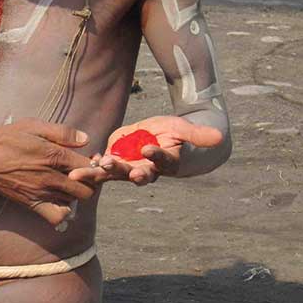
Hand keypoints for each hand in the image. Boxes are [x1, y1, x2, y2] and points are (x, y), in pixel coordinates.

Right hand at [0, 118, 109, 226]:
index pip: (89, 165)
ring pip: (75, 201)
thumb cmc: (5, 139)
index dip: (94, 163)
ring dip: (76, 193)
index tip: (90, 160)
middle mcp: (51, 176)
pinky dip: (63, 211)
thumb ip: (62, 132)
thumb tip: (86, 138)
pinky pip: (57, 216)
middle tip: (82, 174)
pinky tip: (59, 200)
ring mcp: (42, 192)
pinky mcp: (33, 204)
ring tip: (69, 183)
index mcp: (54, 155)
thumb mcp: (32, 126)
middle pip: (87, 187)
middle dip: (89, 181)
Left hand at [70, 116, 224, 186]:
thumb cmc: (178, 135)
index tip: (149, 150)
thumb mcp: (187, 130)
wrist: (166, 138)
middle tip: (106, 166)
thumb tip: (221, 137)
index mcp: (164, 162)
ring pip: (112, 171)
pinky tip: (80, 164)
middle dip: (119, 170)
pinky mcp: (117, 158)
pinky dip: (92, 165)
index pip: (160, 160)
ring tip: (82, 171)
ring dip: (98, 172)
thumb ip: (199, 135)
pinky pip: (103, 165)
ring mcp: (129, 165)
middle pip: (132, 172)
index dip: (155, 156)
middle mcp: (145, 168)